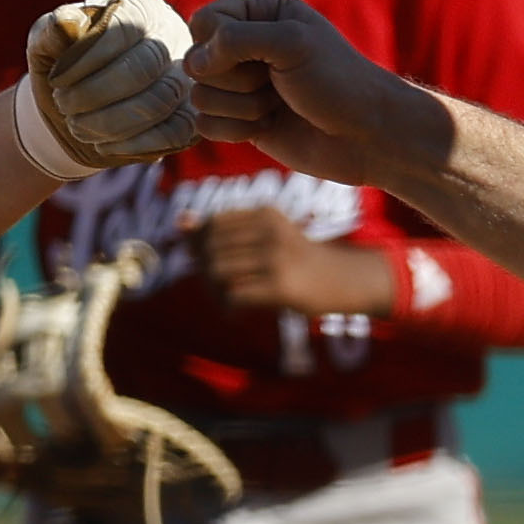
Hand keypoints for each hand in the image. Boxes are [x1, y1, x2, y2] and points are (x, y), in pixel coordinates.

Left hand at [15, 0, 194, 178]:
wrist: (78, 111)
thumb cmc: (64, 68)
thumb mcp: (46, 46)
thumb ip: (51, 32)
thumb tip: (67, 22)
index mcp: (142, 8)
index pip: (123, 28)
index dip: (85, 60)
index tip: (55, 81)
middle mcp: (172, 37)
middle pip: (144, 67)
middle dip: (94, 94)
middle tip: (64, 106)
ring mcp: (187, 79)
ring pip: (158, 103)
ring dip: (108, 122)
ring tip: (77, 126)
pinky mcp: (191, 118)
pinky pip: (173, 133)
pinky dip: (131, 144)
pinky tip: (102, 144)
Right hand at [186, 0, 437, 183]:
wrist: (364, 134)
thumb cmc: (337, 81)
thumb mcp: (291, 43)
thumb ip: (235, 40)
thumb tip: (191, 64)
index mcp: (259, 11)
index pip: (203, 21)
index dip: (219, 43)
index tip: (261, 55)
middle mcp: (245, 44)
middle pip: (195, 62)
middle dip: (238, 79)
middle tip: (277, 82)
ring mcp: (239, 84)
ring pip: (200, 97)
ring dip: (242, 107)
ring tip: (278, 104)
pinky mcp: (238, 120)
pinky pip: (205, 125)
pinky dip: (238, 130)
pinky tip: (269, 127)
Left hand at [196, 203, 396, 314]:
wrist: (344, 280)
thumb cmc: (298, 258)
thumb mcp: (267, 233)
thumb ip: (226, 227)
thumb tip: (179, 222)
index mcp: (265, 213)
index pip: (212, 224)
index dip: (201, 247)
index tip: (211, 262)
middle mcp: (270, 230)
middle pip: (210, 249)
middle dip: (205, 272)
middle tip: (219, 287)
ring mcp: (276, 258)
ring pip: (217, 272)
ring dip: (214, 291)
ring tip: (227, 299)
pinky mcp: (281, 287)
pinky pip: (233, 296)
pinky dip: (227, 307)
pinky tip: (237, 311)